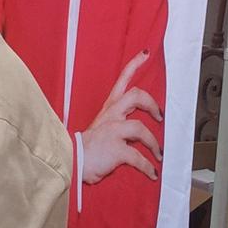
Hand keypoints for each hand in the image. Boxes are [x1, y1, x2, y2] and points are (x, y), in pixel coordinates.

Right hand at [81, 51, 160, 183]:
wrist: (69, 164)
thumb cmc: (82, 150)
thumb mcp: (97, 131)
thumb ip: (113, 127)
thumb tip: (129, 134)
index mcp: (106, 111)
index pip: (120, 82)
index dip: (133, 66)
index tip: (144, 54)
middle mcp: (109, 117)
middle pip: (135, 96)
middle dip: (152, 105)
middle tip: (159, 116)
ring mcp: (112, 132)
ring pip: (141, 129)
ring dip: (154, 143)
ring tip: (158, 153)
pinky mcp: (116, 149)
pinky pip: (138, 157)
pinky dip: (148, 166)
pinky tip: (152, 172)